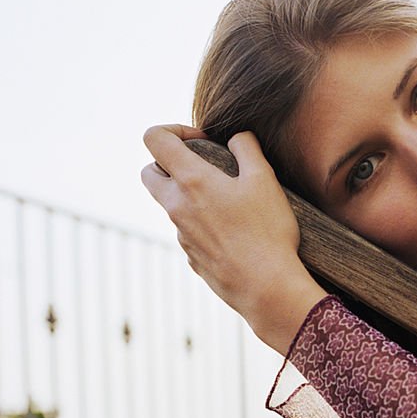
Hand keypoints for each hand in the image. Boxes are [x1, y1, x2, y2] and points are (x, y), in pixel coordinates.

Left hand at [141, 125, 326, 353]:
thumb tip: (237, 137)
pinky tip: (234, 234)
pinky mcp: (191, 258)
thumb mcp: (265, 179)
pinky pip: (188, 233)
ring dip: (189, 197)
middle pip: (149, 173)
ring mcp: (181, 236)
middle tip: (203, 168)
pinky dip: (202, 225)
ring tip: (229, 205)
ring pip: (171, 206)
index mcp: (191, 180)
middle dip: (167, 163)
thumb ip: (247, 148)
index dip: (173, 129)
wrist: (267, 288)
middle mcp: (176, 207)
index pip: (154, 139)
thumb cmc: (267, 232)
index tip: (202, 140)